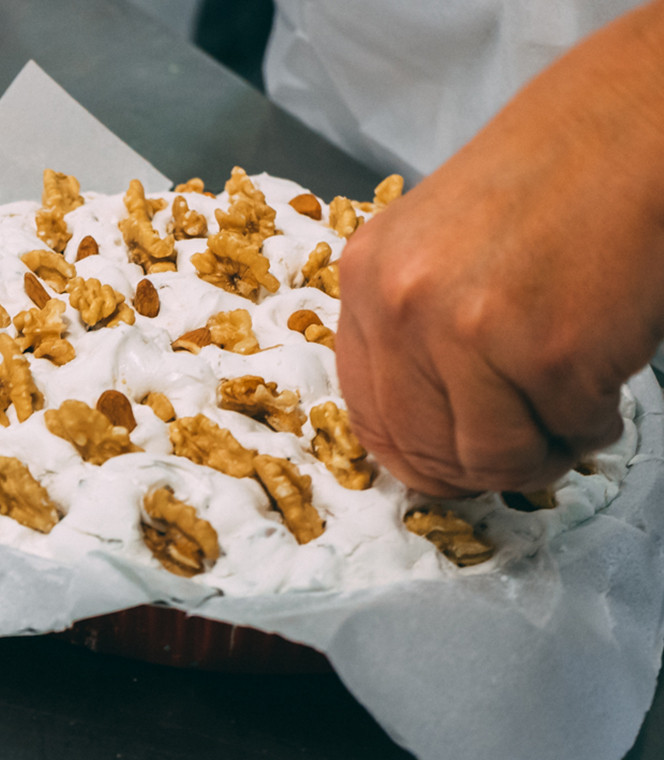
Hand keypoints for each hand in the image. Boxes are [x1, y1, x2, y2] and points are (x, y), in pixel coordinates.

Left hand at [335, 0, 663, 495]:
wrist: (626, 127)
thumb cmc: (539, 183)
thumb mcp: (431, 246)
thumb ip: (410, 327)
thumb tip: (423, 433)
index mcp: (368, 279)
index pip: (368, 412)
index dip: (413, 456)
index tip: (448, 467)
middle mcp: (405, 307)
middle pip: (424, 448)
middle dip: (477, 469)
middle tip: (521, 453)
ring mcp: (473, 333)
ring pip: (492, 458)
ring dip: (538, 454)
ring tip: (568, 416)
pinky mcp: (551, 354)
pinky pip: (567, 432)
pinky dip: (593, 425)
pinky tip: (602, 383)